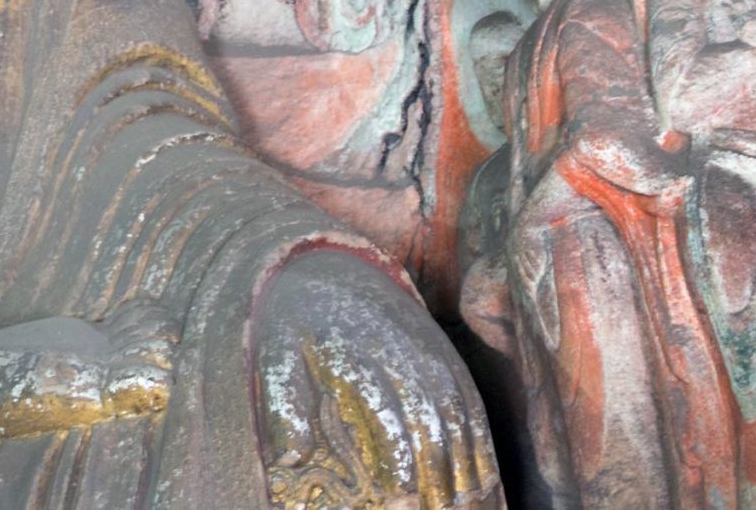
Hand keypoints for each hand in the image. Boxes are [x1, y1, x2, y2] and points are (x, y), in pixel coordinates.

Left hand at [255, 250, 497, 509]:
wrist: (329, 269)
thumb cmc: (297, 327)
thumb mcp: (275, 357)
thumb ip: (283, 406)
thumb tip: (292, 458)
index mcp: (353, 355)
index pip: (384, 410)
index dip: (398, 455)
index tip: (400, 493)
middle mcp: (398, 352)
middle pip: (428, 417)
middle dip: (436, 468)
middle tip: (434, 507)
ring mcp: (426, 351)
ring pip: (457, 411)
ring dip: (464, 460)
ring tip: (461, 502)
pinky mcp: (444, 355)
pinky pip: (469, 401)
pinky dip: (479, 439)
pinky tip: (480, 475)